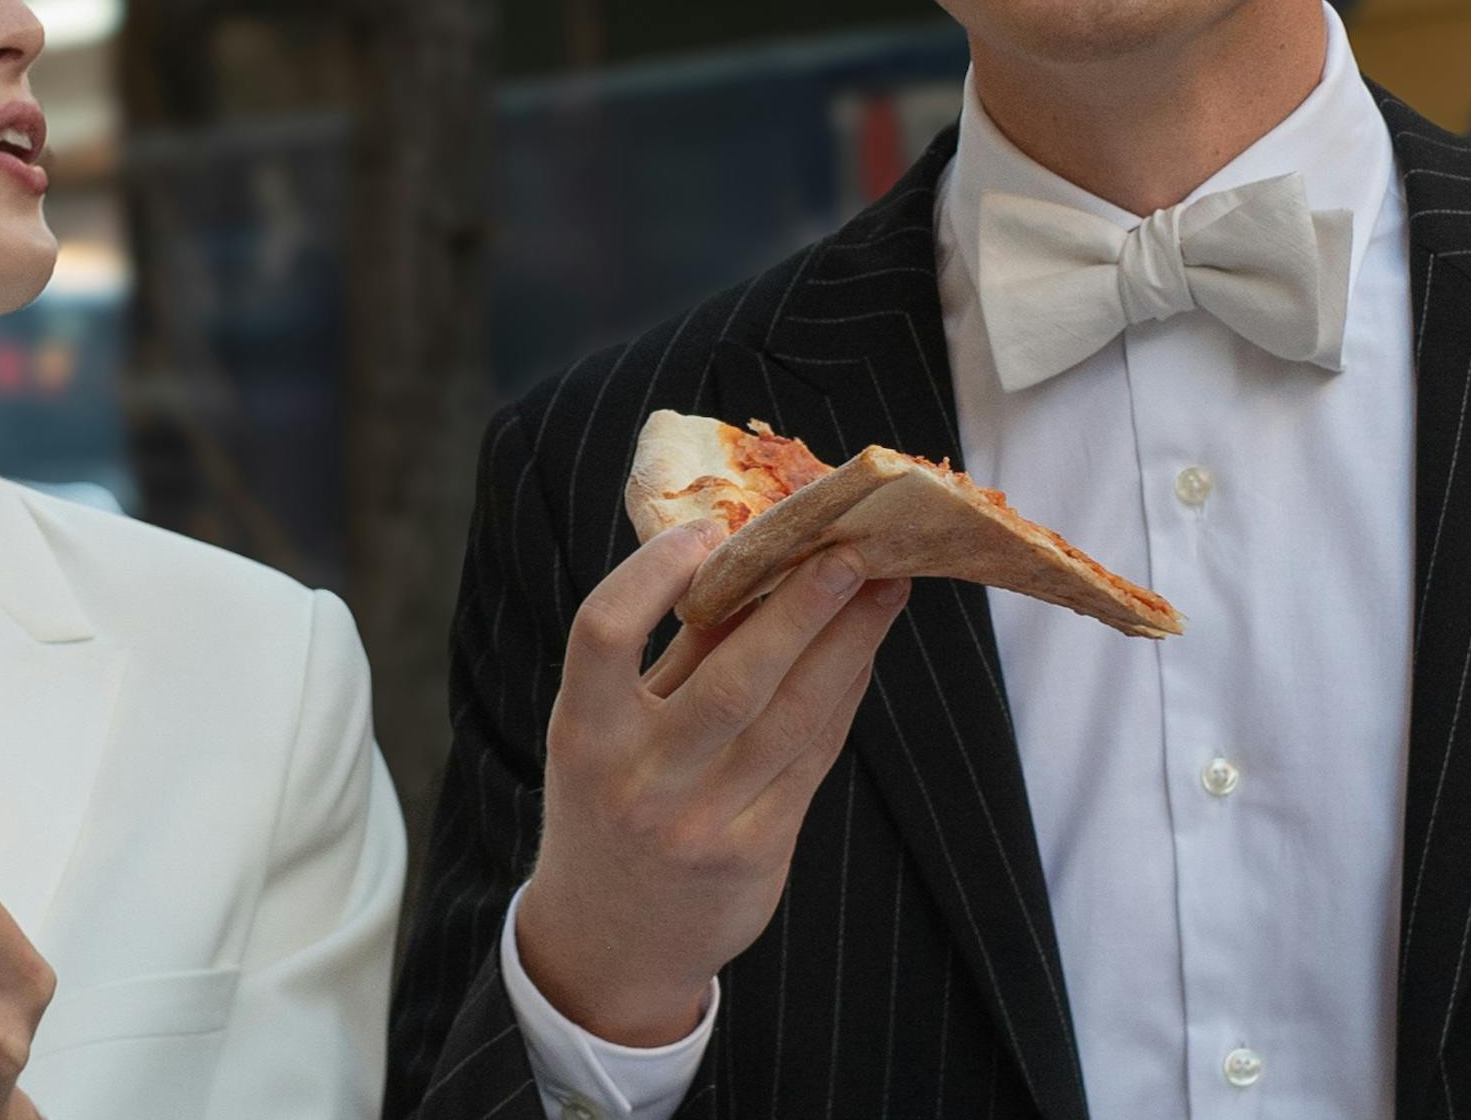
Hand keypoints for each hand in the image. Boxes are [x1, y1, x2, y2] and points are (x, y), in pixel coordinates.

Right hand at [515, 519, 910, 1046]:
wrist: (609, 942)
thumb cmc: (611, 804)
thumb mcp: (613, 732)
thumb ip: (674, 656)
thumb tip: (749, 558)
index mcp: (585, 733)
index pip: (602, 634)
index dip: (651, 574)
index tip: (708, 528)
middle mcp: (639, 781)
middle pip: (733, 680)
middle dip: (801, 606)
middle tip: (851, 547)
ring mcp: (700, 824)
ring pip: (791, 717)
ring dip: (848, 644)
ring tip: (885, 587)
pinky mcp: (755, 854)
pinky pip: (812, 759)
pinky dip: (843, 696)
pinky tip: (863, 652)